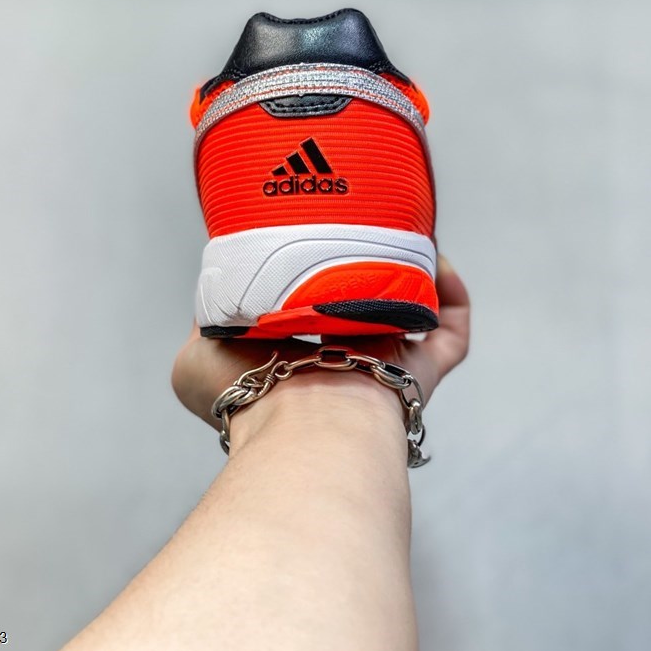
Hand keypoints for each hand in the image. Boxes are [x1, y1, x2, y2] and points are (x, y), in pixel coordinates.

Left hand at [172, 255, 469, 434]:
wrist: (298, 419)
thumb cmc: (246, 394)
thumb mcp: (199, 354)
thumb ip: (211, 317)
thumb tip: (223, 290)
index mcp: (295, 363)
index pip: (307, 320)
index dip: (309, 282)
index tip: (307, 246)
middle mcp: (345, 366)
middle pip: (367, 312)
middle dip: (367, 272)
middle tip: (364, 231)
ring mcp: (388, 368)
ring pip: (414, 317)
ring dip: (412, 273)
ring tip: (401, 233)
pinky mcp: (424, 370)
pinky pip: (452, 329)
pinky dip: (450, 291)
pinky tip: (435, 257)